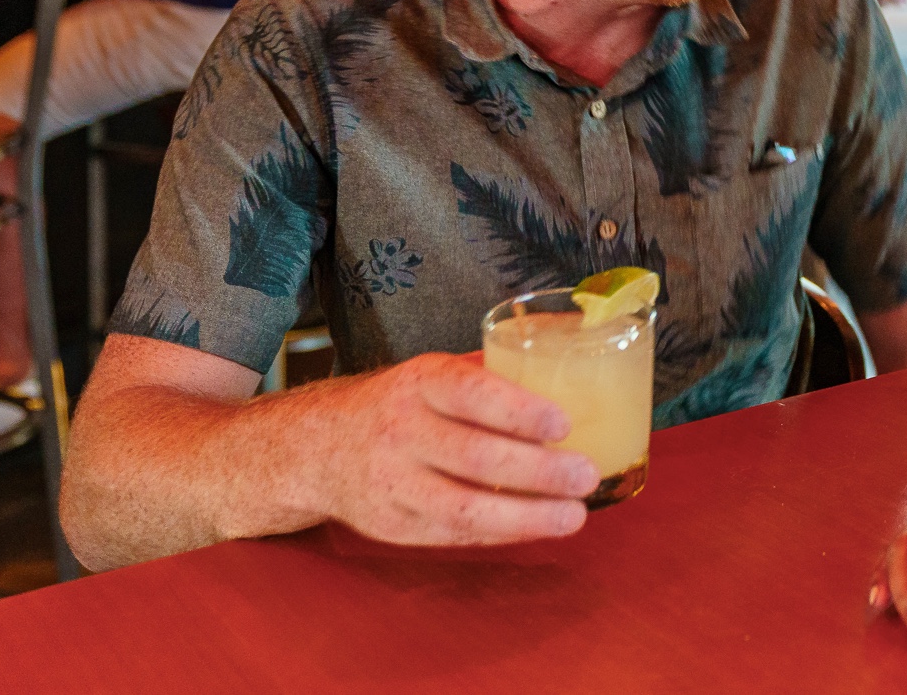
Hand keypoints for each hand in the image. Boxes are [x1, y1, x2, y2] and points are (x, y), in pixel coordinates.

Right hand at [321, 351, 597, 545]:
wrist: (321, 446)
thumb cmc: (402, 404)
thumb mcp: (433, 375)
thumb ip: (491, 379)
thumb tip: (573, 372)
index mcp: (419, 382)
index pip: (470, 393)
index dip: (519, 411)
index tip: (563, 424)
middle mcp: (401, 430)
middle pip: (474, 456)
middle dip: (538, 470)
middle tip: (586, 474)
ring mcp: (393, 483)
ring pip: (464, 508)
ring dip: (527, 515)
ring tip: (575, 514)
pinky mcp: (394, 525)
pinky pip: (455, 534)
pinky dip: (503, 533)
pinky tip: (539, 526)